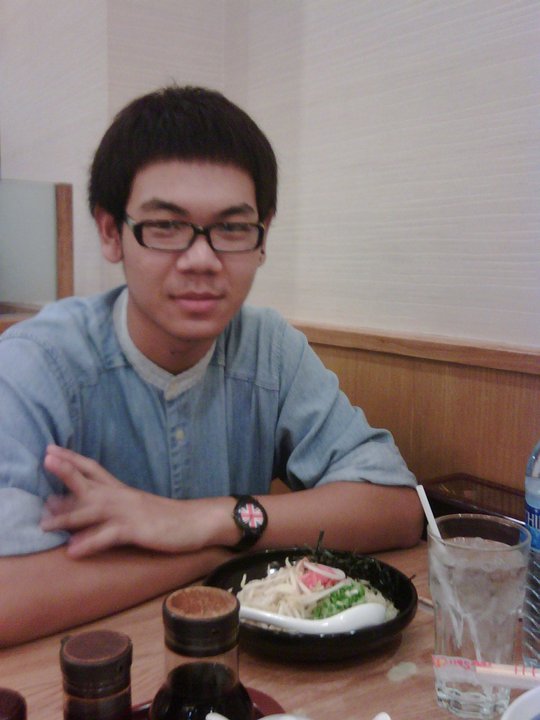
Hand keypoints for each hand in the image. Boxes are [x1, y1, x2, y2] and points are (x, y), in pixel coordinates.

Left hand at [41, 445, 230, 556]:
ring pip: (96, 510)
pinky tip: (74, 551)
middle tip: (45, 460)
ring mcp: (131, 512)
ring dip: (69, 515)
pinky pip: (111, 536)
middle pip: (90, 481)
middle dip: (67, 472)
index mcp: (123, 490)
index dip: (72, 459)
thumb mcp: (138, 508)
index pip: (93, 469)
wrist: (198, 521)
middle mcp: (123, 496)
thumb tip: (83, 515)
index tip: (50, 450)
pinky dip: (91, 543)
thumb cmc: (167, 517)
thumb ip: (113, 508)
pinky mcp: (139, 530)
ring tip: (45, 523)